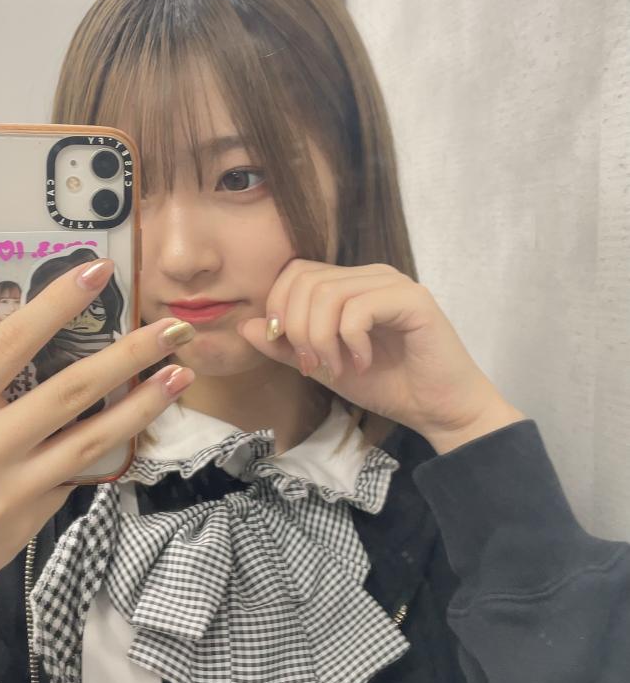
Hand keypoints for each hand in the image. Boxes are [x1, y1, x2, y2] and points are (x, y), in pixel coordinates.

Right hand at [0, 258, 195, 594]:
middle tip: (175, 328)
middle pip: (71, 391)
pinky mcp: (30, 522)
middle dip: (131, 355)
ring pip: (93, 439)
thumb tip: (45, 353)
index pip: (10, 342)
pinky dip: (107, 447)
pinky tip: (138, 426)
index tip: (99, 270)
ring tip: (181, 375)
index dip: (57, 303)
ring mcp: (10, 491)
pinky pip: (77, 476)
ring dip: (144, 405)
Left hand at [237, 260, 524, 451]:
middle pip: (305, 279)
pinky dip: (350, 342)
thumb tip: (245, 326)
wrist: (438, 409)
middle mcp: (370, 275)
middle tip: (311, 364)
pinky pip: (358, 309)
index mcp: (349, 284)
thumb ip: (286, 346)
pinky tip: (363, 363)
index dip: (279, 307)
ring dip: (321, 339)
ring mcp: (392, 284)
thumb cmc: (387, 385)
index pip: (295, 273)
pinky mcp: (413, 300)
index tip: (286, 347)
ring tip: (337, 368)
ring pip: (327, 293)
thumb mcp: (323, 366)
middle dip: (297, 327)